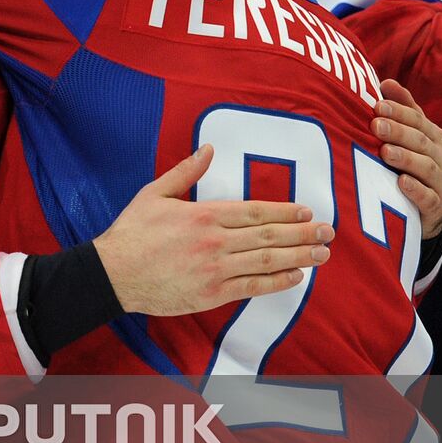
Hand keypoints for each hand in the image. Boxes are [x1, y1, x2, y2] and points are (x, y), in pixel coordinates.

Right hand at [93, 145, 332, 316]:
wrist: (112, 274)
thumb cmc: (132, 232)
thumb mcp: (154, 193)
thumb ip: (185, 172)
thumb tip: (208, 149)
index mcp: (203, 214)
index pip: (255, 211)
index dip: (284, 211)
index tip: (306, 211)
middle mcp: (215, 242)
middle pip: (268, 236)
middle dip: (302, 233)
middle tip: (328, 232)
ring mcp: (215, 269)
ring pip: (266, 261)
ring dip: (298, 257)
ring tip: (322, 254)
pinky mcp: (211, 293)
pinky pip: (252, 287)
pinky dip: (276, 282)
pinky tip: (296, 277)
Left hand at [373, 79, 441, 238]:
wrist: (428, 208)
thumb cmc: (413, 164)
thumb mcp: (410, 136)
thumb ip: (402, 110)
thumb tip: (385, 82)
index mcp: (432, 136)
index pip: (417, 119)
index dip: (399, 111)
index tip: (378, 104)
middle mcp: (440, 157)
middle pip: (420, 141)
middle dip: (398, 132)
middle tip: (376, 125)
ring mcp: (440, 182)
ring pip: (425, 167)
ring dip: (406, 158)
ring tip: (385, 152)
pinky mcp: (435, 205)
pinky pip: (428, 198)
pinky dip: (415, 190)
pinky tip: (401, 183)